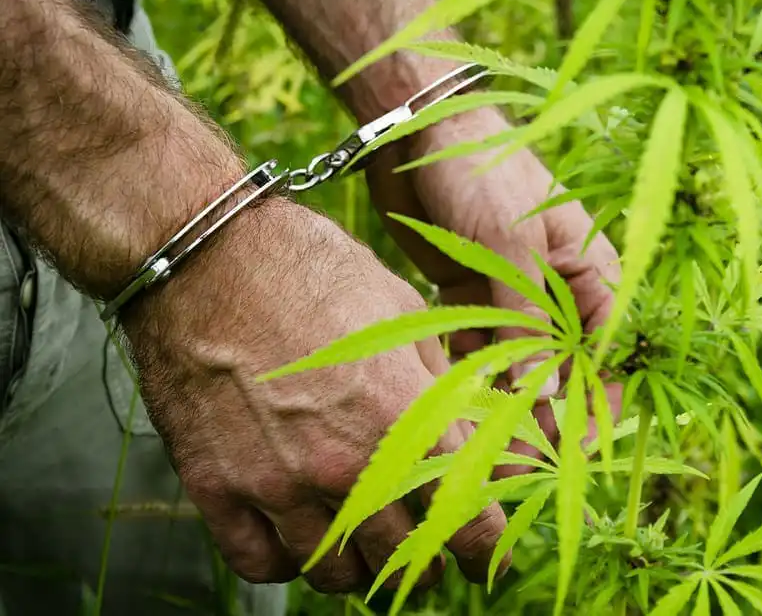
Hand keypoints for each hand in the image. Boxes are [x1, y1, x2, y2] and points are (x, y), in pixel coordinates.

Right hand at [119, 198, 507, 591]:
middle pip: (401, 555)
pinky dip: (288, 564)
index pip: (465, 515)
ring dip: (360, 570)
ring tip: (366, 551)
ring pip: (334, 573)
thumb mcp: (403, 313)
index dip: (485, 547)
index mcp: (403, 416)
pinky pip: (261, 564)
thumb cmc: (312, 271)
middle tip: (429, 555)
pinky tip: (299, 542)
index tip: (488, 556)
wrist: (206, 256)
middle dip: (426, 562)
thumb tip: (476, 434)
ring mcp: (276, 481)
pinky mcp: (217, 486)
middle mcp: (344, 462)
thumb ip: (443, 384)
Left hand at [366, 107, 623, 470]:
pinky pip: (476, 347)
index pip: (607, 354)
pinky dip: (466, 372)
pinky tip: (450, 402)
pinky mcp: (472, 295)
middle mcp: (558, 292)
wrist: (419, 130)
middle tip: (515, 458)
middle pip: (562, 368)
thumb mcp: (510, 246)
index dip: (594, 406)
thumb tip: (536, 397)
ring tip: (479, 442)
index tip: (571, 452)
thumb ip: (524, 321)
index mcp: (591, 273)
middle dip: (544, 414)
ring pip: (516, 364)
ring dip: (501, 400)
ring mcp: (514, 296)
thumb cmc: (482, 173)